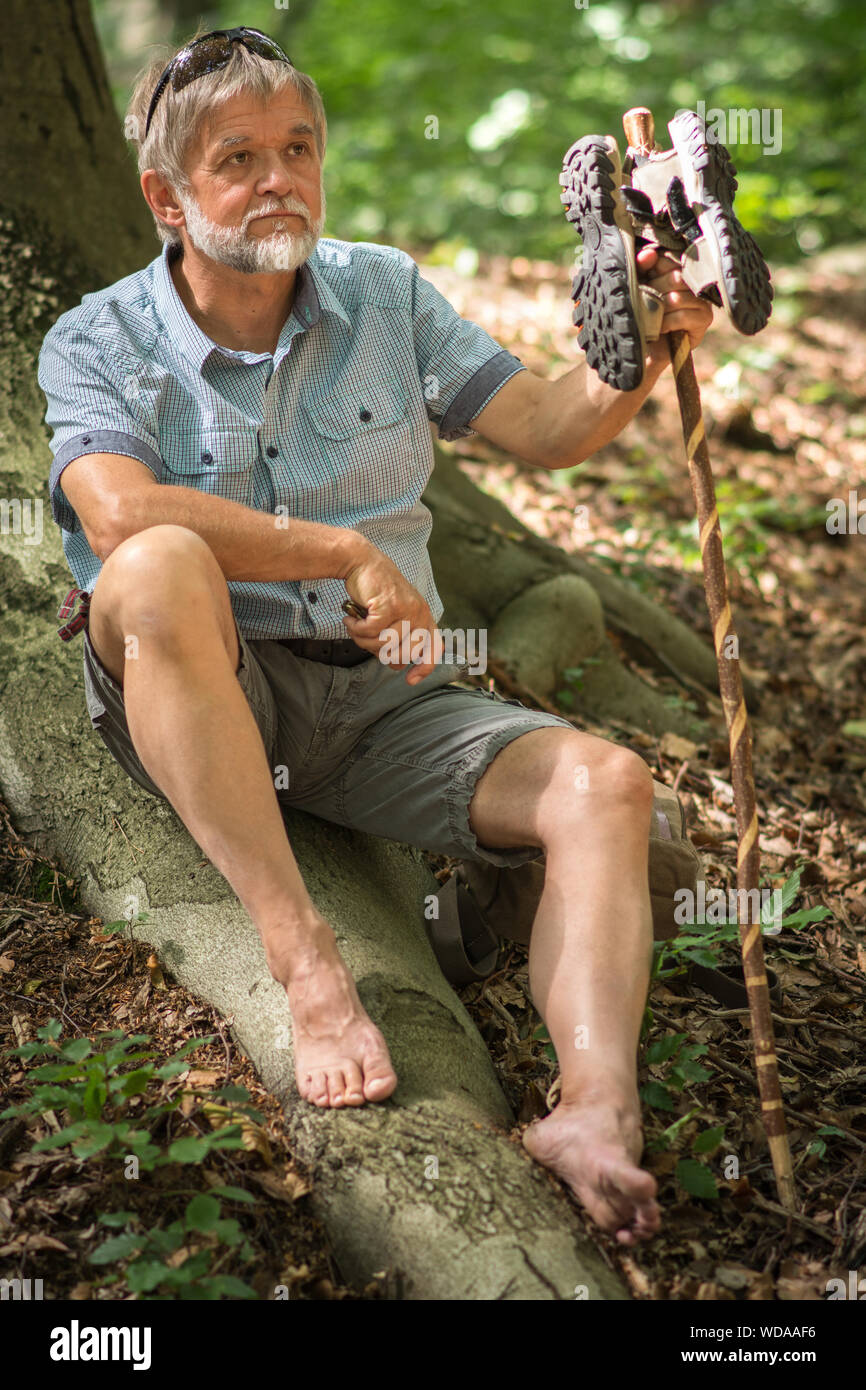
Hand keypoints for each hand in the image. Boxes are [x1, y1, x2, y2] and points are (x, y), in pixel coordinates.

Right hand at [342, 545, 440, 684]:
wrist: (361, 562)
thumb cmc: (375, 592)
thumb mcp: (394, 615)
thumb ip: (398, 637)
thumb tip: (396, 664)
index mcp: (424, 617)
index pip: (433, 649)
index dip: (424, 668)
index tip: (409, 680)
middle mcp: (420, 613)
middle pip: (403, 654)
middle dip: (379, 653)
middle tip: (366, 639)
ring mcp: (406, 609)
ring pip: (384, 644)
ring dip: (363, 640)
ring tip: (356, 626)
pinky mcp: (389, 605)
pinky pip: (370, 632)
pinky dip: (356, 629)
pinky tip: (350, 620)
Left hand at [637, 245, 713, 352]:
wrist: (643, 349)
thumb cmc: (641, 316)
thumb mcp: (638, 288)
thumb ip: (641, 268)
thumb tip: (648, 254)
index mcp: (680, 270)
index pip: (672, 258)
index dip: (657, 267)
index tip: (647, 276)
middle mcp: (694, 283)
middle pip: (676, 277)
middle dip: (655, 290)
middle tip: (645, 301)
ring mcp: (702, 301)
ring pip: (678, 298)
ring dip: (659, 309)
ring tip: (651, 317)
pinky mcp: (704, 320)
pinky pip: (683, 316)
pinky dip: (666, 323)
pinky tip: (659, 328)